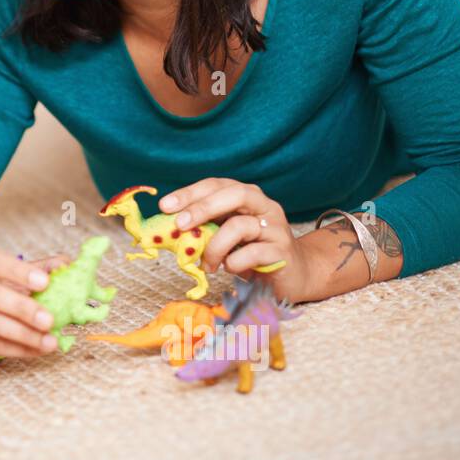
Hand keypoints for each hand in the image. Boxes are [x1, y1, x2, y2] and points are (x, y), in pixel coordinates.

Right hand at [0, 245, 71, 366]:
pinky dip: (14, 349)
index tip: (44, 282)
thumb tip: (67, 265)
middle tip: (49, 320)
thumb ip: (39, 269)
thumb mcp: (12, 276)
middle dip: (20, 307)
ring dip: (21, 333)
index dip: (15, 269)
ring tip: (48, 341)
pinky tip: (35, 350)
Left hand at [158, 178, 316, 302]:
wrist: (294, 274)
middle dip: (203, 207)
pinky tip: (229, 268)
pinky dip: (234, 263)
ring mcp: (275, 228)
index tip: (165, 206)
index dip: (190, 193)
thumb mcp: (227, 235)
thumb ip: (207, 227)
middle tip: (180, 224)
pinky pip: (253, 253)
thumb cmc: (253, 251)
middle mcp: (264, 206)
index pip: (217, 185)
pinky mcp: (282, 252)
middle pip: (235, 194)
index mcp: (248, 197)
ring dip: (215, 247)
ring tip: (207, 264)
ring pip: (240, 226)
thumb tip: (171, 228)